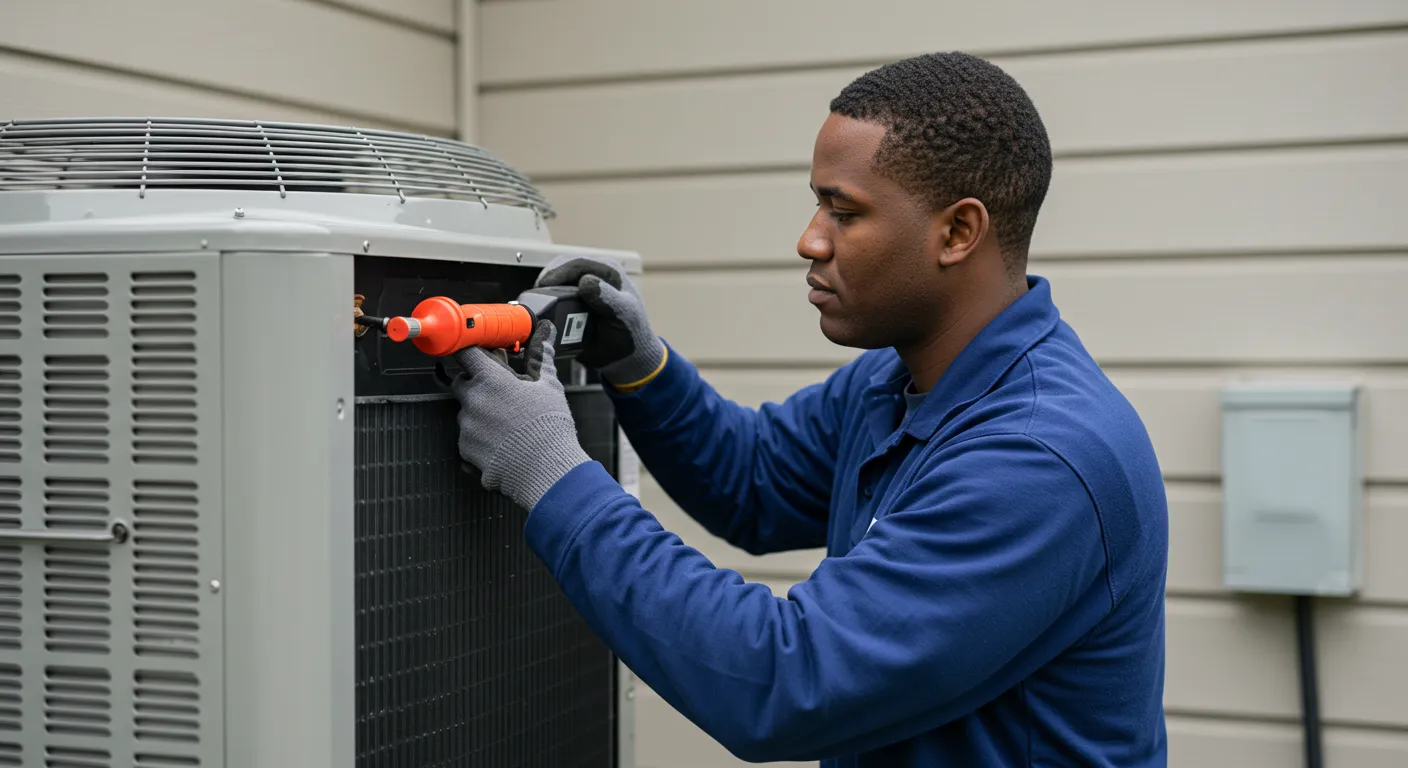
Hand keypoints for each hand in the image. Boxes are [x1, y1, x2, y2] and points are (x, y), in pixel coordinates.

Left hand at [451, 320, 590, 509]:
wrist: (546, 470)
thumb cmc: (549, 426)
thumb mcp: (548, 385)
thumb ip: (541, 355)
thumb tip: (546, 331)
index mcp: (490, 380)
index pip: (465, 353)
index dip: (470, 351)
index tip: (478, 355)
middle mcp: (472, 401)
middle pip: (461, 383)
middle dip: (476, 384)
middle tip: (501, 393)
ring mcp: (466, 427)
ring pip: (466, 412)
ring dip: (480, 413)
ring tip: (508, 424)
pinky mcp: (465, 451)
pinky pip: (467, 439)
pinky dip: (480, 439)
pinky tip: (503, 442)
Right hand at [535, 254, 665, 389]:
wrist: (627, 357)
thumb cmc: (631, 335)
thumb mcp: (624, 315)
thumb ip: (608, 298)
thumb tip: (586, 281)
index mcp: (609, 271)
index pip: (578, 263)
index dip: (558, 272)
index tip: (543, 285)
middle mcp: (594, 273)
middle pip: (562, 267)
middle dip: (547, 279)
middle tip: (535, 295)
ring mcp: (582, 286)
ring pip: (556, 279)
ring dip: (544, 289)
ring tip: (535, 302)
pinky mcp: (574, 299)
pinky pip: (555, 294)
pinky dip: (546, 299)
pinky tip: (541, 308)